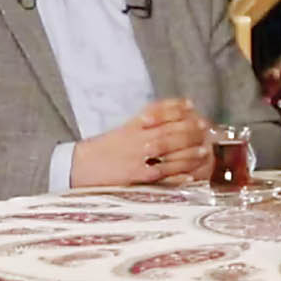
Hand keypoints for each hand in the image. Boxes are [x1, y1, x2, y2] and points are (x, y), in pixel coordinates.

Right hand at [71, 98, 210, 187]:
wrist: (77, 167)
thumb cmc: (104, 150)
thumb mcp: (123, 130)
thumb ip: (146, 121)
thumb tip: (173, 111)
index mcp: (132, 126)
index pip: (156, 112)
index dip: (176, 108)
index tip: (191, 105)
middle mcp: (135, 139)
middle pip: (166, 131)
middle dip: (188, 129)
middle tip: (204, 127)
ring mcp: (136, 158)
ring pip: (167, 152)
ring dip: (187, 152)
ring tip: (202, 150)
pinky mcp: (135, 176)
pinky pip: (159, 175)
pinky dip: (175, 174)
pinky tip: (189, 175)